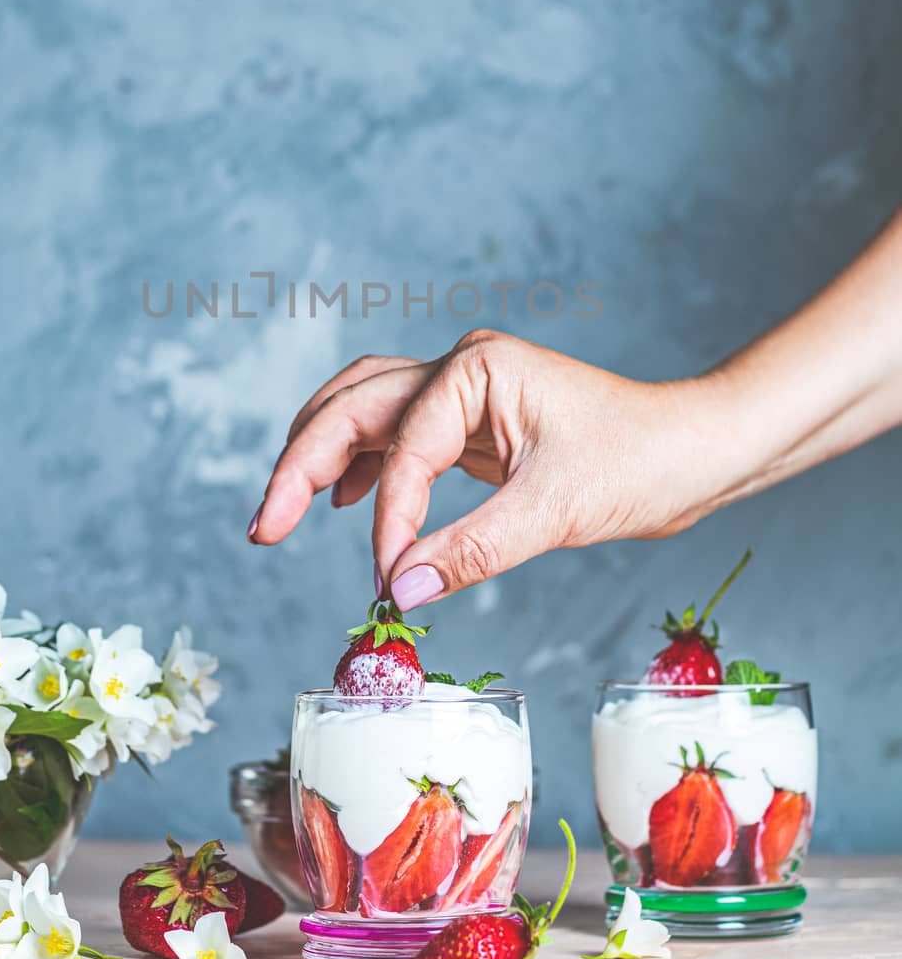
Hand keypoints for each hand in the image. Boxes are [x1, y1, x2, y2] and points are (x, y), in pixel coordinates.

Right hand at [249, 330, 734, 607]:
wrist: (693, 449)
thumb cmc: (642, 460)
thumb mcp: (555, 510)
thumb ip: (472, 549)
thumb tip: (400, 590)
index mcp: (476, 368)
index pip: (405, 447)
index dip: (388, 518)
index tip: (386, 579)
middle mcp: (459, 368)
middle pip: (352, 406)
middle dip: (301, 463)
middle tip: (263, 525)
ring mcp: (462, 392)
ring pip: (363, 414)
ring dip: (319, 458)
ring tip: (280, 513)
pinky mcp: (471, 424)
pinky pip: (395, 440)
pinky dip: (361, 469)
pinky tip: (341, 506)